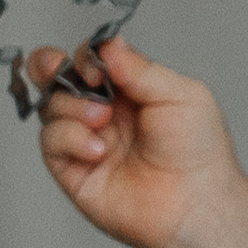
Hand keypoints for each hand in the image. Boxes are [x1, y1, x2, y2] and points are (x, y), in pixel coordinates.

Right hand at [31, 33, 242, 247]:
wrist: (196, 203)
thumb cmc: (199, 150)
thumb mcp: (180, 94)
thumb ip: (139, 68)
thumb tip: (108, 45)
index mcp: (130, 91)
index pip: (91, 61)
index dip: (87, 57)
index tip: (96, 65)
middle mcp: (105, 114)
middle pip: (59, 80)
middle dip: (48, 66)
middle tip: (55, 66)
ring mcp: (87, 141)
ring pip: (51, 107)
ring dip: (72, 106)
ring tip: (102, 119)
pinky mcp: (74, 171)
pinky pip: (51, 142)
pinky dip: (69, 136)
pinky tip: (98, 149)